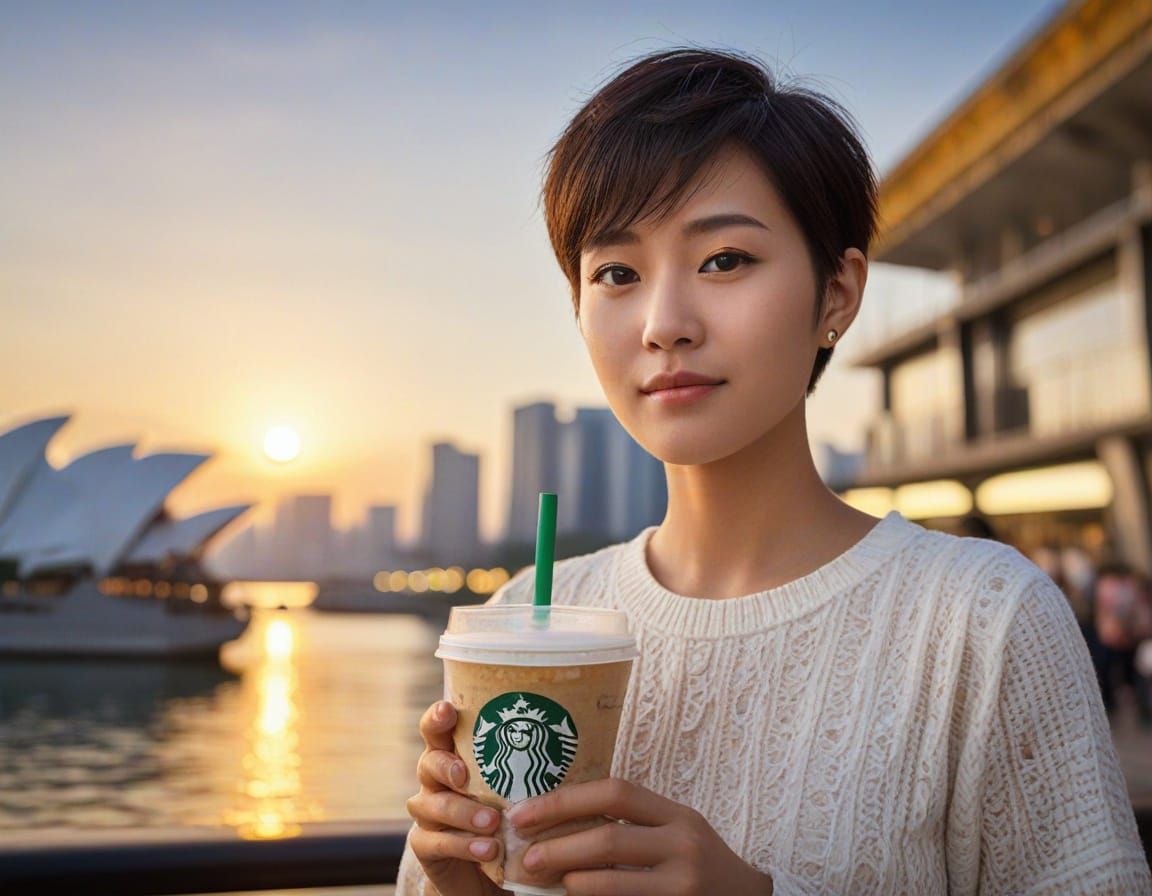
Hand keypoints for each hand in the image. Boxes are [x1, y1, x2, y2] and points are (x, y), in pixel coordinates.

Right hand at [405, 700, 505, 895]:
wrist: (486, 870)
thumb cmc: (507, 817)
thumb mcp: (516, 788)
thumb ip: (524, 768)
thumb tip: (566, 742)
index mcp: (454, 757)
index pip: (437, 731)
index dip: (437, 718)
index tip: (448, 710)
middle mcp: (435, 780)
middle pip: (428, 763)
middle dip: (445, 766)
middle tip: (464, 775)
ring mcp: (427, 813)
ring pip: (433, 805)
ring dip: (463, 812)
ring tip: (492, 822)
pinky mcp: (424, 845)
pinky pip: (436, 842)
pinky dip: (463, 845)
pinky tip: (487, 849)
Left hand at [505, 778, 772, 895]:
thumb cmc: (698, 863)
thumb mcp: (675, 831)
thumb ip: (631, 822)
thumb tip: (557, 820)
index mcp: (677, 814)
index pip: (615, 793)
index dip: (564, 800)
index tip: (525, 812)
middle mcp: (683, 844)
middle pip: (608, 837)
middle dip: (557, 846)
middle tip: (524, 856)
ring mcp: (681, 884)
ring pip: (610, 881)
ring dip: (567, 880)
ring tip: (539, 880)